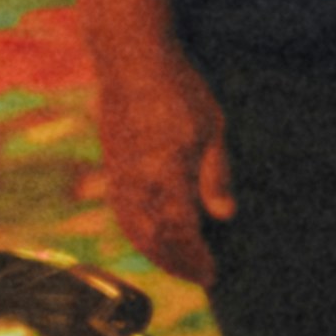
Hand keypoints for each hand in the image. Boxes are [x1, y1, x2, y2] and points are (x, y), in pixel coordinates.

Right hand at [90, 44, 232, 280]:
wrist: (129, 59)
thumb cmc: (178, 89)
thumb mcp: (212, 127)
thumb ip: (216, 174)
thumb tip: (224, 216)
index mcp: (164, 176)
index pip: (180, 233)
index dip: (195, 258)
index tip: (212, 274)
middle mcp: (137, 184)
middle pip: (154, 241)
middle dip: (177, 263)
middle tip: (200, 276)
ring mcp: (119, 177)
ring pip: (134, 231)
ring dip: (156, 254)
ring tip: (179, 264)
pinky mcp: (111, 168)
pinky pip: (122, 214)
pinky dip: (138, 234)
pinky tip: (152, 237)